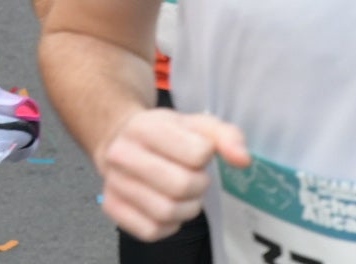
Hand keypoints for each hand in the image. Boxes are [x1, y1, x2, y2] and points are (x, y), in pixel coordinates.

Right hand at [98, 108, 249, 241]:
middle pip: (181, 185)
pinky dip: (169, 224)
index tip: (198, 152)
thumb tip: (243, 160)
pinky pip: (152, 230)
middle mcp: (122, 154)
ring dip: (187, 207)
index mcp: (145, 127)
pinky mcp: (112, 207)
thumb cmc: (162, 133)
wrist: (118, 139)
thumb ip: (225, 136)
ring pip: (166, 212)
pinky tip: (168, 205)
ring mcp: (114, 182)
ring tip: (184, 193)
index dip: (206, 156)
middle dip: (199, 185)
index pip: (197, 153)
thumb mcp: (194, 123)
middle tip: (195, 177)